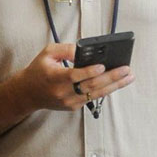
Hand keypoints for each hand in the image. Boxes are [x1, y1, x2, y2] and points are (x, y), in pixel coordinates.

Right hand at [12, 43, 133, 111]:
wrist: (28, 94)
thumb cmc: (38, 70)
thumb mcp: (47, 53)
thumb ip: (65, 49)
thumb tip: (83, 50)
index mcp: (55, 77)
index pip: (74, 76)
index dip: (89, 72)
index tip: (103, 66)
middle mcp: (62, 92)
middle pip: (90, 86)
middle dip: (111, 77)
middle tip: (126, 69)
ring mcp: (69, 102)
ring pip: (95, 94)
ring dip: (114, 86)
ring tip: (128, 77)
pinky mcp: (73, 106)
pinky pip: (92, 98)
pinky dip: (105, 90)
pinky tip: (117, 83)